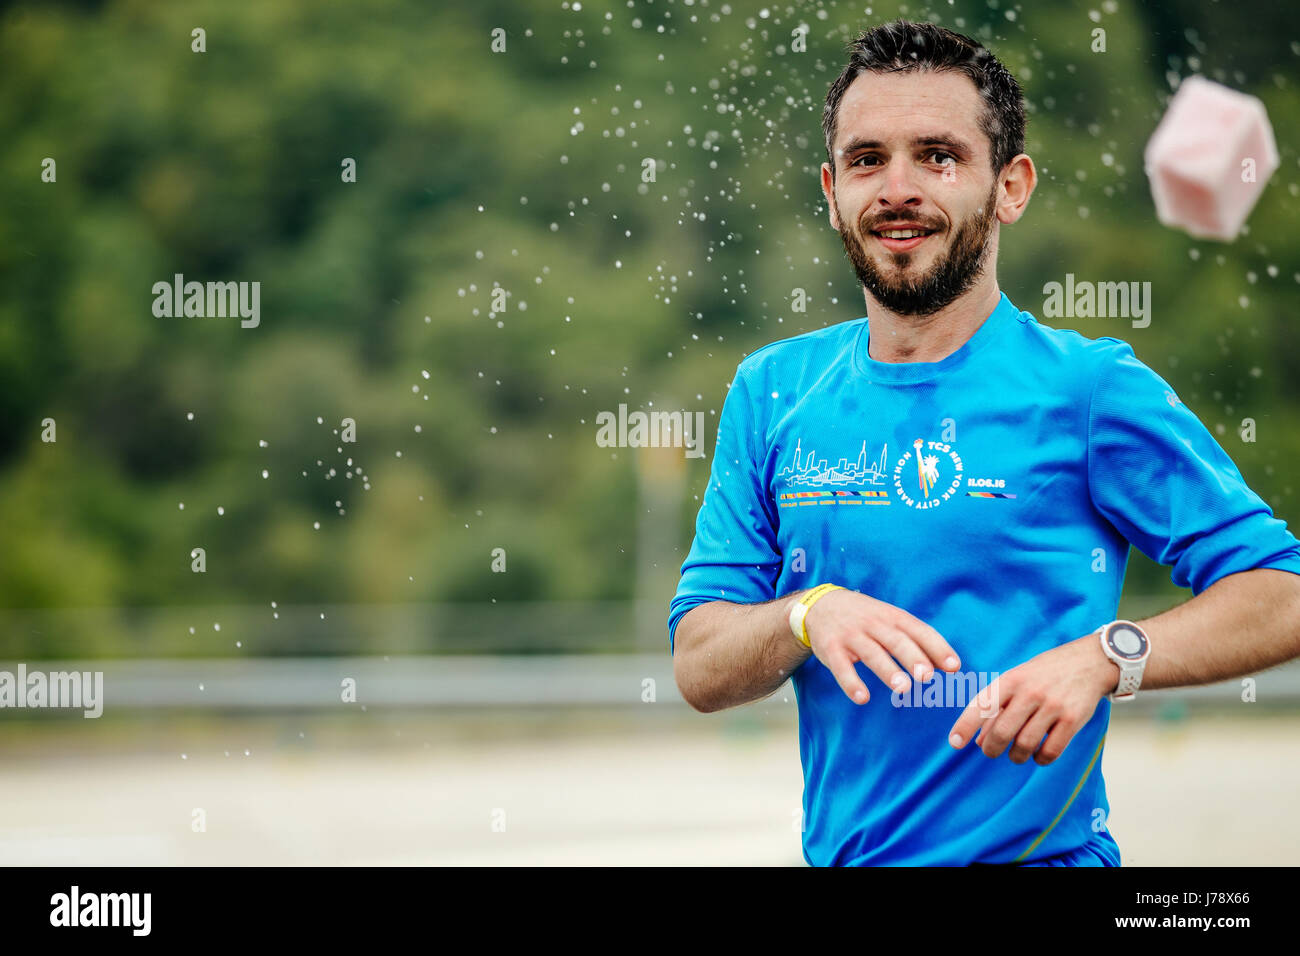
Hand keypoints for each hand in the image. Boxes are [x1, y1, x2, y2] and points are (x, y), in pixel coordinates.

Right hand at [797, 587, 960, 704]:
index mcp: (893, 617)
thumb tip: (951, 666)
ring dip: (887, 671)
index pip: (919, 631)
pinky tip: (862, 697)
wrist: (821, 605)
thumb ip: (918, 640)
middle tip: (927, 676)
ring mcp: (851, 636)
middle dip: (912, 657)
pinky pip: (841, 667)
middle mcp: (874, 624)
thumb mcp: (891, 619)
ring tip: (903, 688)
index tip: (953, 667)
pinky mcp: (831, 649)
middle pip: (896, 641)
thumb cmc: (866, 618)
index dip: (937, 647)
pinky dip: (851, 683)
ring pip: (871, 653)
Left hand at [947, 634, 1118, 764]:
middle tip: (991, 752)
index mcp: (1011, 680)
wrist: (1089, 662)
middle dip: (991, 749)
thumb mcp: (1017, 680)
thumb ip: (998, 707)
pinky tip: (1038, 755)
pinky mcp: (1073, 719)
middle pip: (1002, 732)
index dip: (965, 725)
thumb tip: (978, 740)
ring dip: (1016, 756)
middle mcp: (1030, 692)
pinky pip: (1051, 751)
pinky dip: (1040, 759)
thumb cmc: (1045, 673)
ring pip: (1025, 745)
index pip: (982, 705)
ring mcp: (1052, 706)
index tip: (954, 743)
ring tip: (1016, 754)